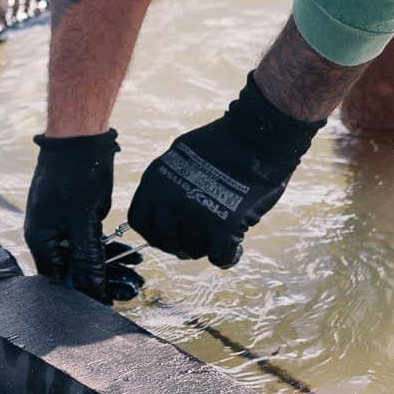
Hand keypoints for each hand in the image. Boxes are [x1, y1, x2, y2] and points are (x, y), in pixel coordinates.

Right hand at [23, 130, 144, 302]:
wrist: (80, 135)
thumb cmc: (76, 175)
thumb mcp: (84, 223)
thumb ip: (87, 260)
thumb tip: (93, 291)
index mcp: (40, 239)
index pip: (58, 281)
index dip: (82, 295)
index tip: (108, 303)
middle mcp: (46, 234)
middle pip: (73, 269)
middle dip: (102, 281)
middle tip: (131, 290)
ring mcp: (59, 222)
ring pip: (84, 254)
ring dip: (110, 265)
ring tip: (138, 276)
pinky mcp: (73, 212)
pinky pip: (89, 238)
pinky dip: (108, 247)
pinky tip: (132, 255)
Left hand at [127, 74, 324, 268]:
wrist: (255, 136)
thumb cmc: (221, 142)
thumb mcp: (178, 157)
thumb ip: (167, 184)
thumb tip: (164, 211)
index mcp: (154, 181)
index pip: (138, 222)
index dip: (154, 232)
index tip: (169, 233)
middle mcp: (169, 200)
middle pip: (164, 241)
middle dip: (179, 243)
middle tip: (197, 236)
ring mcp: (194, 215)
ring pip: (192, 250)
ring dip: (206, 245)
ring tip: (220, 228)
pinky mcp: (222, 228)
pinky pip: (219, 258)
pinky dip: (228, 256)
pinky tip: (235, 246)